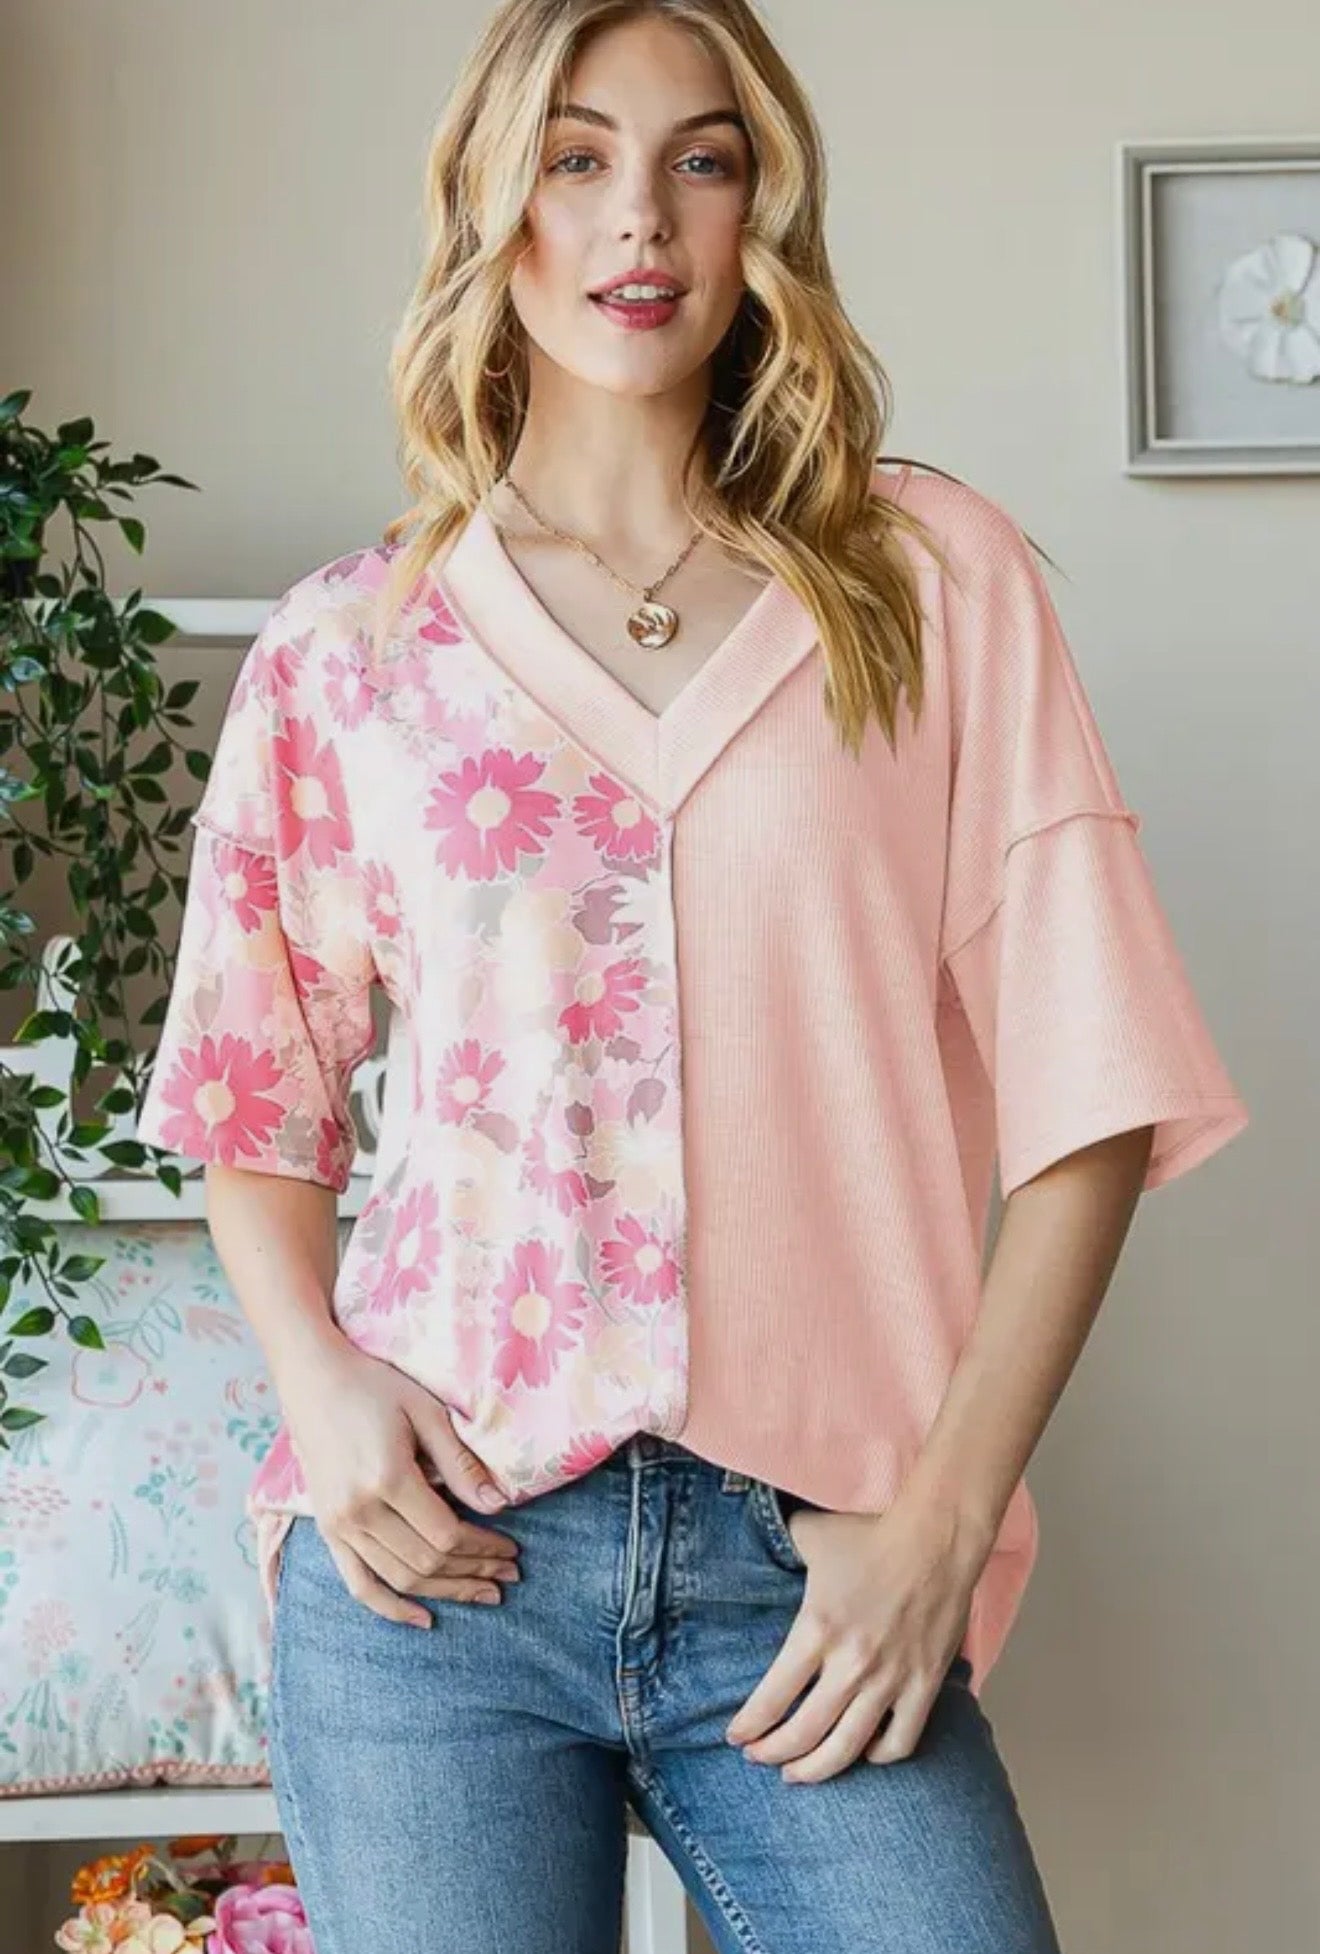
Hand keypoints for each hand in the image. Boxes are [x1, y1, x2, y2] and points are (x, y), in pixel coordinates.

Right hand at [277, 1335, 521, 1629]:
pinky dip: (390, 1607)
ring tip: (483, 1592)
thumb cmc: (375, 1386)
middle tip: (509, 1576)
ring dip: (445, 1590)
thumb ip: (461, 1463)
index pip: (446, 1535)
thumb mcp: (426, 1412)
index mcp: (387, 1478)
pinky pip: (358, 1584)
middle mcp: (358, 1511)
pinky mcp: (326, 1531)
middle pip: (426, 1562)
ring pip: (399, 1579)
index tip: (512, 1550)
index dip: (484, 1549)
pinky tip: (423, 1618)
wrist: (312, 1378)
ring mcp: (338, 1525)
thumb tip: (500, 1506)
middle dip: (473, 1573)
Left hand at [725, 1488, 996, 1780]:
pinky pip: (901, 1741)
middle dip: (773, 1754)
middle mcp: (851, 1663)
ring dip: (816, 1770)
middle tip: (758, 1759)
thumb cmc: (871, 1534)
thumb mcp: (809, 1534)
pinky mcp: (925, 1685)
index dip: (750, 1726)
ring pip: (847, 1748)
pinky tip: (863, 1752)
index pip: (772, 1698)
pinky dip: (879, 1756)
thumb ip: (777, 1545)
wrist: (937, 1536)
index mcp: (817, 1629)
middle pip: (803, 1733)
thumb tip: (754, 1542)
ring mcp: (891, 1678)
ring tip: (797, 1774)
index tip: (736, 1737)